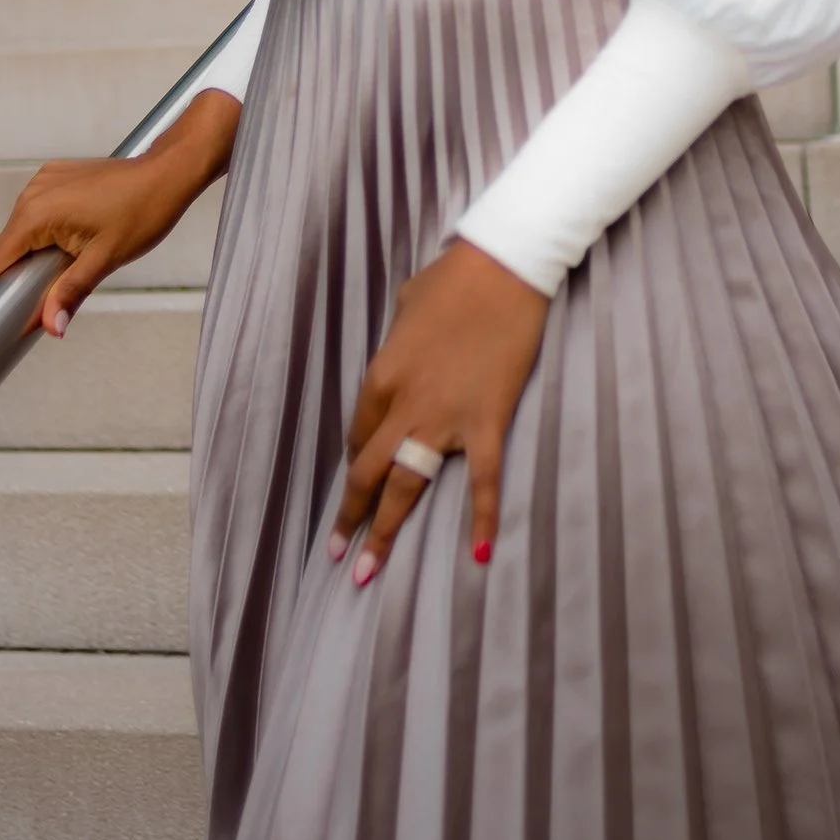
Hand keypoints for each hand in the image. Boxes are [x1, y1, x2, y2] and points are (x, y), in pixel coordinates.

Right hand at [0, 91, 240, 335]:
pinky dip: (44, 234)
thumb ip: (70, 293)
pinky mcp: (53, 177)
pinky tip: (69, 245)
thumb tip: (52, 327)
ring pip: (20, 232)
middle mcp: (31, 194)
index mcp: (35, 215)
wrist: (166, 173)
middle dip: (13, 279)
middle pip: (4, 249)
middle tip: (31, 307)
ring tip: (59, 274)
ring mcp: (41, 182)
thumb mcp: (105, 260)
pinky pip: (36, 214)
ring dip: (31, 256)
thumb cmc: (143, 211)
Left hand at [332, 239, 550, 581]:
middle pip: (367, 473)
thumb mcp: (406, 309)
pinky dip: (483, 518)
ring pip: (408, 486)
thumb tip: (402, 366)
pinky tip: (482, 554)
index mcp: (380, 377)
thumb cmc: (452, 279)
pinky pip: (483, 479)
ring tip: (367, 571)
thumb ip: (398, 346)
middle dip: (351, 517)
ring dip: (385, 531)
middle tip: (337, 554)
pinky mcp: (486, 420)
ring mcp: (444, 418)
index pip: (359, 434)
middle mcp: (403, 405)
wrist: (502, 269)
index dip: (358, 462)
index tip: (360, 480)